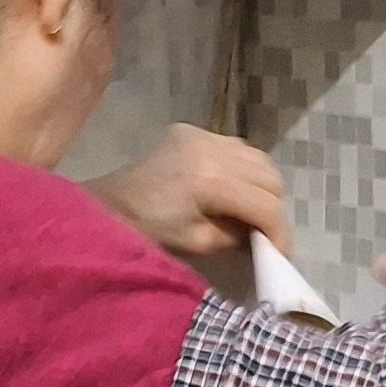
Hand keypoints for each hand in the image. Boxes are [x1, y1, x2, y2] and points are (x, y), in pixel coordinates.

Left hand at [91, 126, 287, 264]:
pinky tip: (228, 189)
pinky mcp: (191, 130)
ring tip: (248, 212)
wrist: (105, 206)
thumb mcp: (199, 243)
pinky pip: (235, 148)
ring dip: (260, 187)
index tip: (280, 256)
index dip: (280, 234)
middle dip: (271, 209)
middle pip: (270, 177)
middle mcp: (212, 148)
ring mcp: (201, 134)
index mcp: (211, 180)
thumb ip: (238, 235)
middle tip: (263, 234)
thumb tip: (261, 233)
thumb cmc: (148, 232)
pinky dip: (241, 170)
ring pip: (258, 159)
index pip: (266, 205)